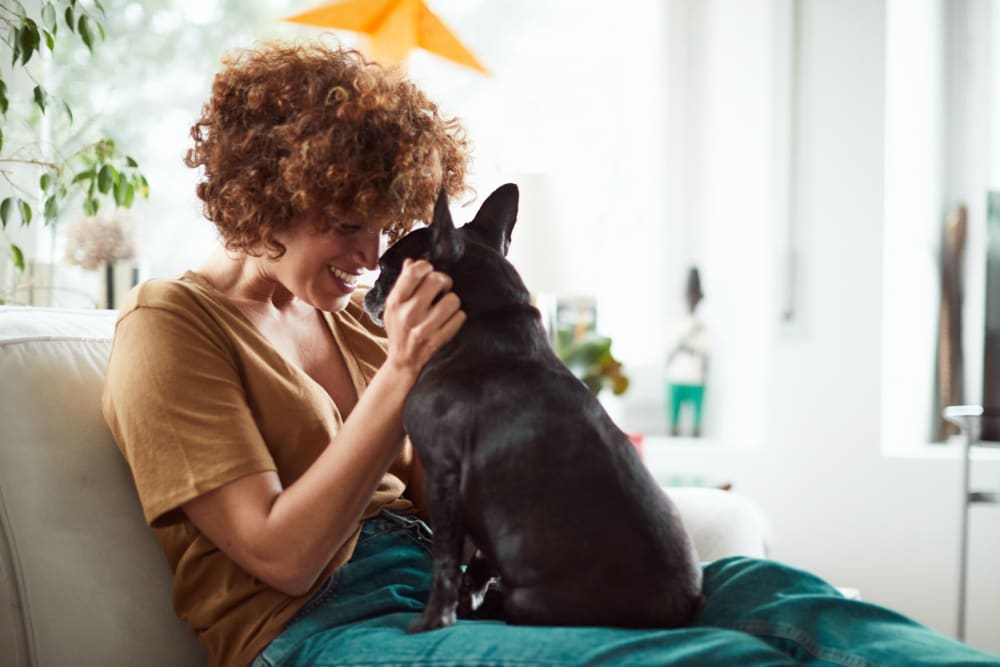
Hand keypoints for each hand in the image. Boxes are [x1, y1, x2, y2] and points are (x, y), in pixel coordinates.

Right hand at [382, 259, 464, 377]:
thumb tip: (411, 261)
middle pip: (437, 280)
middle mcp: (409, 314)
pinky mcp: (439, 340)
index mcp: (396, 302)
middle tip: (442, 287)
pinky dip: (457, 316)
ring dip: (452, 300)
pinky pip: (460, 317)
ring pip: (453, 299)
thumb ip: (402, 283)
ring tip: (445, 305)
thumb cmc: (399, 328)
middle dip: (443, 281)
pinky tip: (449, 319)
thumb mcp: (393, 305)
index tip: (429, 271)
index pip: (414, 273)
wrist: (402, 361)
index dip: (426, 266)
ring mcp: (425, 328)